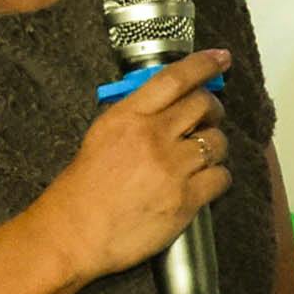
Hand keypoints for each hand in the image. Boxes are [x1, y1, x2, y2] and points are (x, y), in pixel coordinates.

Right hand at [30, 49, 232, 281]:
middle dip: (213, 109)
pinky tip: (202, 182)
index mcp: (127, 117)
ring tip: (199, 156)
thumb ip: (135, 116)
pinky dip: (217, 177)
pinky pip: (221, 177)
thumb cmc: (82, 190)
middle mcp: (153, 137)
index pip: (175, 79)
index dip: (203, 65)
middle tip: (208, 118)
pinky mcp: (186, 200)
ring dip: (215, 146)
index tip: (220, 59)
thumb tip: (169, 101)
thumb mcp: (101, 136)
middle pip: (204, 105)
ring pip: (218, 142)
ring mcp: (172, 169)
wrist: (72, 235)